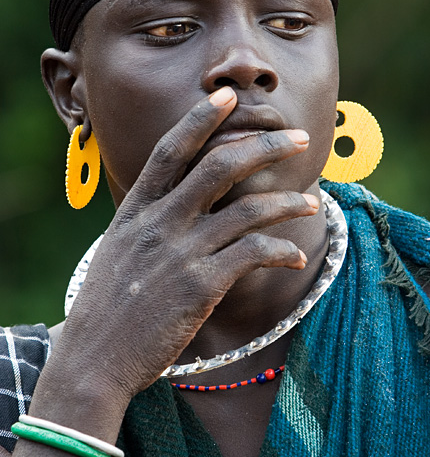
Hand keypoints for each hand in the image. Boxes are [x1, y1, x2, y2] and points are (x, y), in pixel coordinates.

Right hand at [53, 86, 318, 400]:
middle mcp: (158, 223)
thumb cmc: (106, 309)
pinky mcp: (200, 287)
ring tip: (312, 203)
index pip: (171, 149)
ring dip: (287, 202)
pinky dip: (281, 250)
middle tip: (300, 139)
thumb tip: (175, 207)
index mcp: (136, 211)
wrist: (92, 360)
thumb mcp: (117, 253)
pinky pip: (253, 254)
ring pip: (246, 209)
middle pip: (219, 166)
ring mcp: (180, 253)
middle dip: (265, 146)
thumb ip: (147, 224)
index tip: (228, 96)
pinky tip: (295, 256)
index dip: (201, 118)